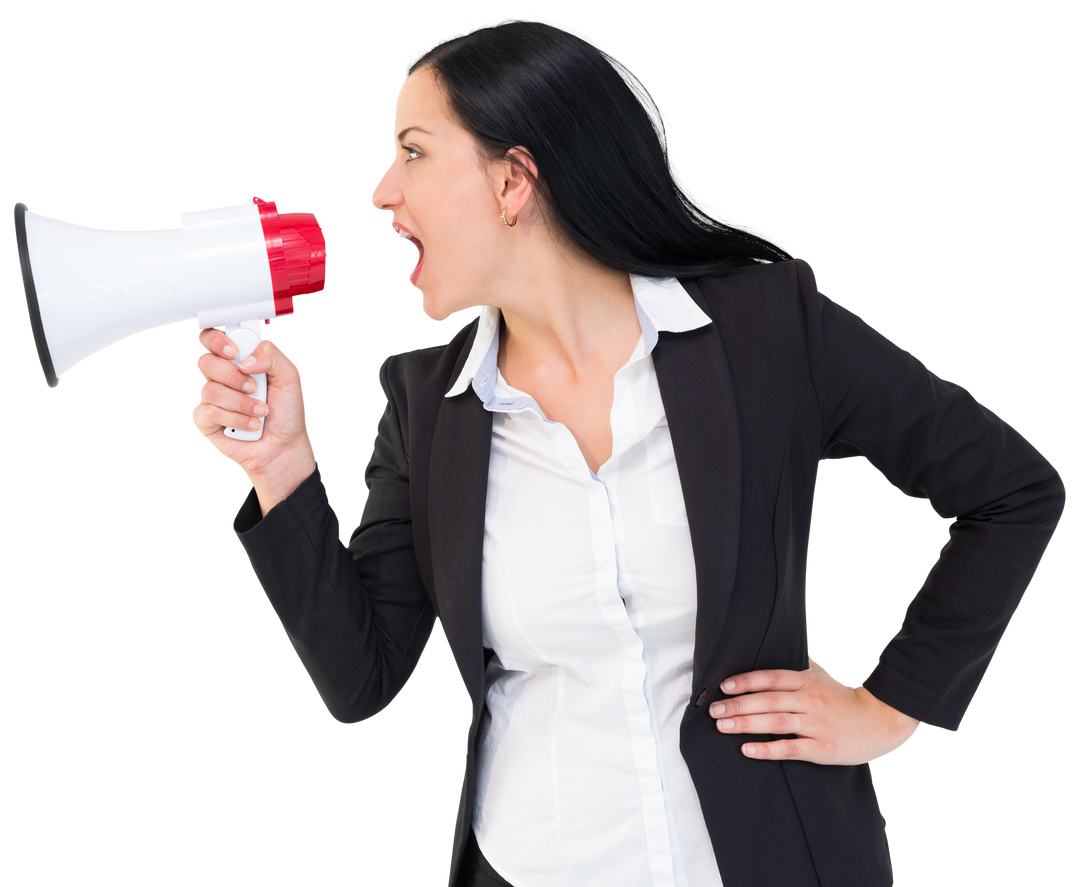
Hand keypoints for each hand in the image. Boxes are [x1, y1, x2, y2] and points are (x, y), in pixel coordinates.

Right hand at [191, 328, 316, 486]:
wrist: (284, 446)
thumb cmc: (287, 412)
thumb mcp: (290, 375)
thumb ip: (271, 354)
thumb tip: (244, 359)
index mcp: (238, 359)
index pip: (212, 337)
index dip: (217, 340)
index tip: (235, 352)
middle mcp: (221, 376)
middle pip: (204, 361)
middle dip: (232, 375)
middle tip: (253, 386)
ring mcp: (210, 398)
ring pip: (209, 389)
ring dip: (241, 402)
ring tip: (260, 410)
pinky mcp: (204, 420)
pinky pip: (209, 412)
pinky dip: (236, 419)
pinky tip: (249, 424)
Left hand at [710, 656, 921, 764]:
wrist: (880, 721)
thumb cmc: (843, 698)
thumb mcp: (822, 675)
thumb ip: (799, 665)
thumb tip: (775, 646)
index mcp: (807, 681)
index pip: (771, 678)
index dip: (746, 681)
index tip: (724, 687)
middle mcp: (810, 701)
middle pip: (768, 700)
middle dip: (738, 705)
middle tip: (714, 710)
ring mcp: (816, 725)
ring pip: (776, 723)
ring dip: (746, 724)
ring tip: (723, 727)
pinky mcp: (822, 748)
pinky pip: (790, 748)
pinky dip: (767, 749)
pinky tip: (747, 749)